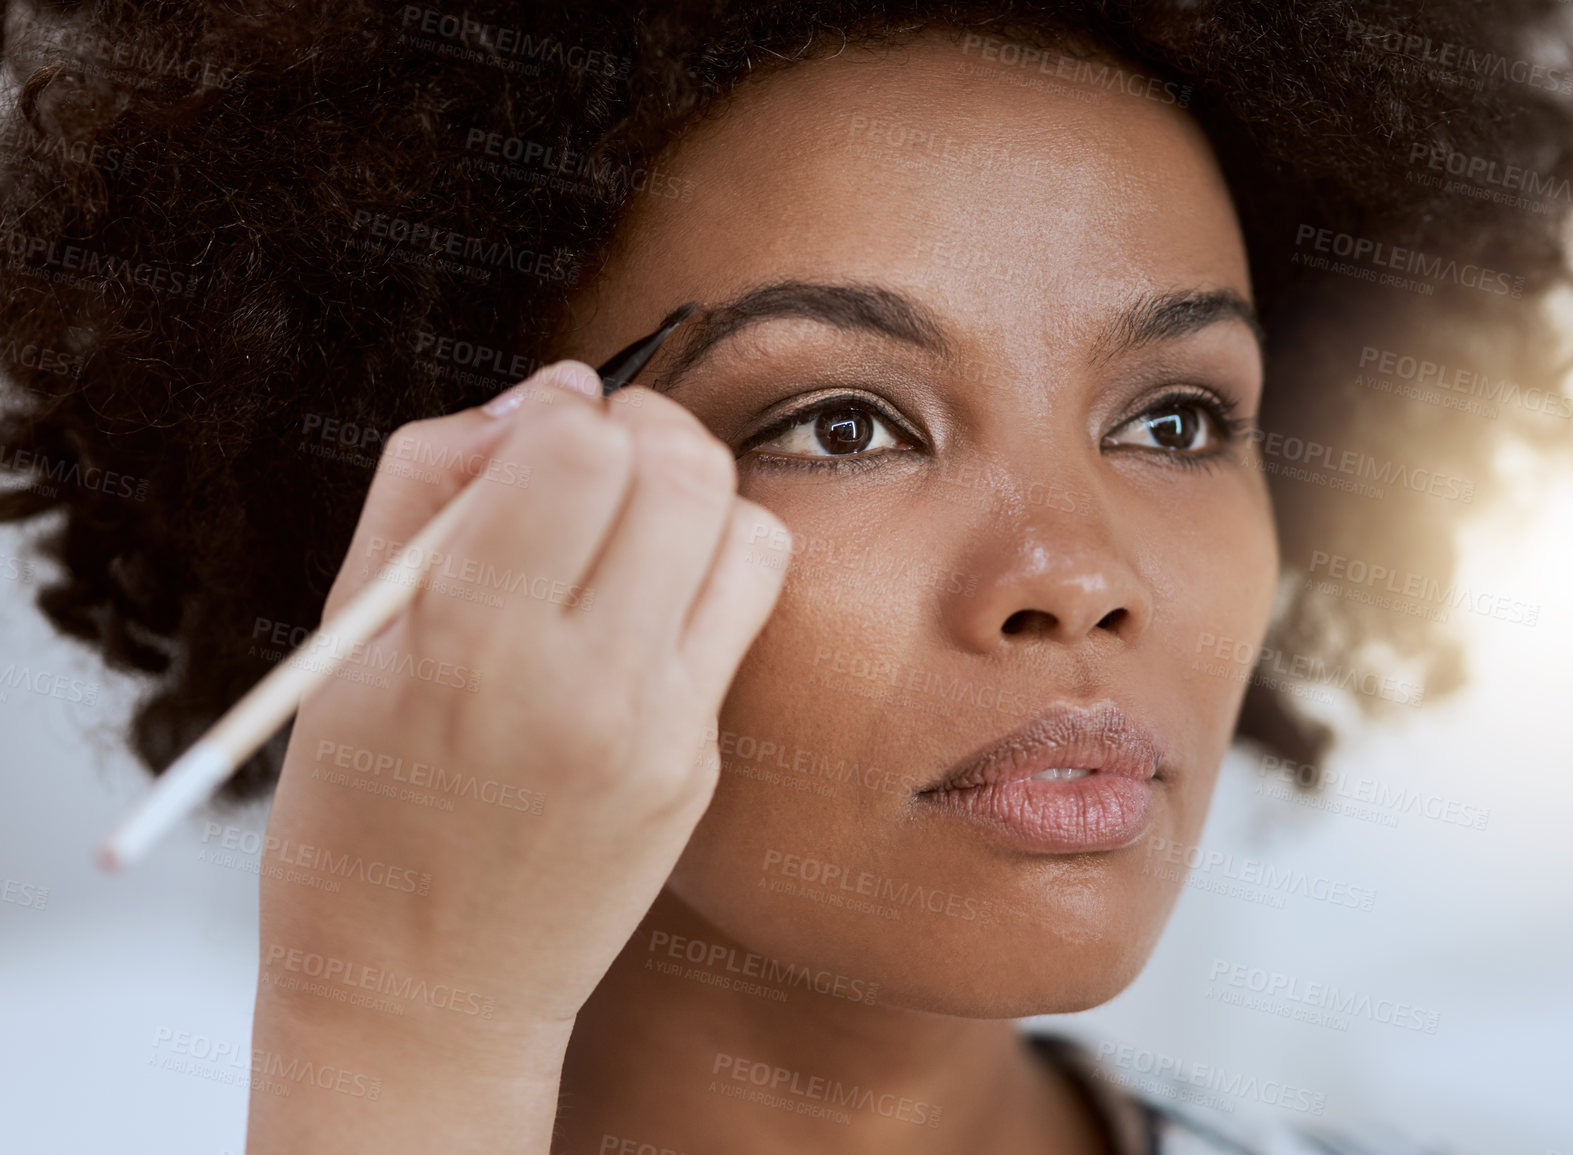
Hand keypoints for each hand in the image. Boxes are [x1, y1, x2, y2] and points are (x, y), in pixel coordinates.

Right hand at [246, 360, 787, 1152]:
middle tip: (591, 457)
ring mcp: (664, 730)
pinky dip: (706, 575)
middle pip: (683, 468)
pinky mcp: (703, 763)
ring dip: (693, 494)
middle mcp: (588, 685)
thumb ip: (427, 491)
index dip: (559, 410)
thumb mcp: (342, 645)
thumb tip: (541, 393)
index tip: (532, 435)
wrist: (422, 996)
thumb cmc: (355, 816)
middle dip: (641, 427)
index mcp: (471, 647)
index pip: (577, 450)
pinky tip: (644, 605)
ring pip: (748, 529)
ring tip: (627, 527)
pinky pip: (745, 616)